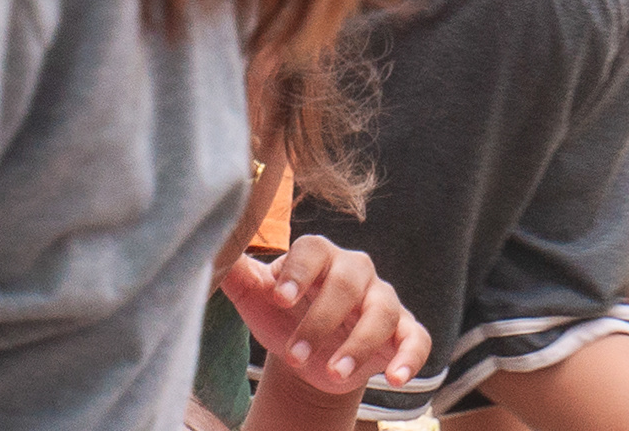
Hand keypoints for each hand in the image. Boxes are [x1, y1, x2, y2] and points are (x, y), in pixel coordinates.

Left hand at [226, 236, 431, 392]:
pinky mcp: (403, 331)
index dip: (299, 272)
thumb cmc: (283, 316)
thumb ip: (238, 275)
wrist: (310, 353)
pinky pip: (416, 339)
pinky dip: (409, 358)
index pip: (314, 250)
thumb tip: (212, 250)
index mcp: (320, 257)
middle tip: (294, 355)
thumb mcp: (258, 299)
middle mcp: (356, 272)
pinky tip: (394, 379)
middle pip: (348, 281)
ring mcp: (383, 301)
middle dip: (321, 319)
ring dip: (357, 345)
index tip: (280, 299)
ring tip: (331, 374)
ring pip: (381, 311)